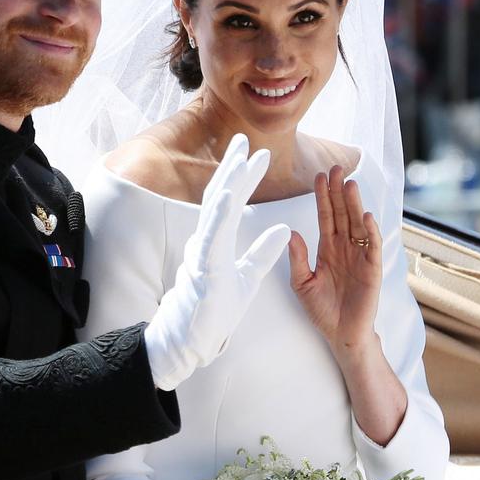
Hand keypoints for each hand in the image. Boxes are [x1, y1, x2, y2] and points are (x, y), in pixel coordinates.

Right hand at [144, 133, 290, 390]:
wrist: (194, 340)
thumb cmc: (215, 310)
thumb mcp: (248, 277)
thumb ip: (263, 253)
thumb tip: (285, 229)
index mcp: (217, 241)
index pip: (231, 202)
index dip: (242, 177)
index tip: (257, 154)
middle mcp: (206, 241)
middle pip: (219, 197)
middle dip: (231, 167)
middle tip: (243, 139)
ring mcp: (203, 253)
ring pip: (215, 212)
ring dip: (227, 183)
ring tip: (239, 159)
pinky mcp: (204, 269)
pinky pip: (212, 238)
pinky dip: (220, 215)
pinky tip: (228, 195)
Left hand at [287, 165, 381, 353]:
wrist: (341, 335)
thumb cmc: (321, 310)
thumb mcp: (302, 283)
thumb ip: (297, 259)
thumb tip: (291, 232)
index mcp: (327, 248)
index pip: (325, 216)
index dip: (322, 196)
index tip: (318, 176)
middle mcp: (344, 248)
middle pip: (342, 213)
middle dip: (339, 191)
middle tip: (336, 167)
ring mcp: (360, 256)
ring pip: (357, 224)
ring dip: (354, 205)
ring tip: (350, 184)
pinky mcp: (372, 269)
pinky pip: (372, 246)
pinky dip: (370, 231)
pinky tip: (366, 216)